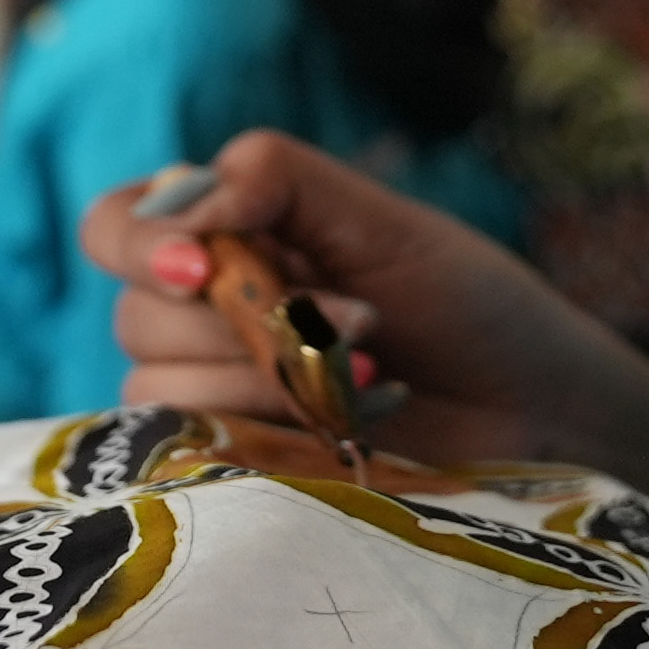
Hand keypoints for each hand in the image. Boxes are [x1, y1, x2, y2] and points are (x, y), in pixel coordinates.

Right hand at [78, 131, 648, 470]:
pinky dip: (274, 432)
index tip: (199, 267)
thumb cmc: (466, 302)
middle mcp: (202, 315)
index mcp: (225, 236)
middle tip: (361, 320)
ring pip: (160, 391)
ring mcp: (217, 398)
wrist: (533, 407)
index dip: (137, 246)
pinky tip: (348, 428)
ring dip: (268, 380)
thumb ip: (279, 180)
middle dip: (245, 322)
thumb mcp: (380, 220)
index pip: (114, 228)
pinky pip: (197, 455)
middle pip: (137, 317)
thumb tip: (184, 205)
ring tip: (371, 376)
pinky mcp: (242, 468)